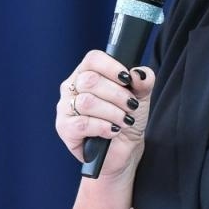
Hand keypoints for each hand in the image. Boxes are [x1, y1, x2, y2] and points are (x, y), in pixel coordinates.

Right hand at [55, 52, 155, 178]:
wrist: (125, 150)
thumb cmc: (126, 119)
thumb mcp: (141, 97)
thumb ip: (143, 81)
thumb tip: (138, 73)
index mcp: (86, 74)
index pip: (92, 59)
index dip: (111, 67)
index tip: (127, 79)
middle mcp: (72, 88)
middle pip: (90, 80)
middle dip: (117, 95)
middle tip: (130, 106)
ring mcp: (65, 108)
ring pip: (87, 102)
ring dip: (112, 112)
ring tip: (124, 120)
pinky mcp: (65, 129)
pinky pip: (82, 123)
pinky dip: (103, 127)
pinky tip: (112, 131)